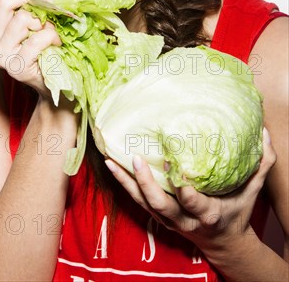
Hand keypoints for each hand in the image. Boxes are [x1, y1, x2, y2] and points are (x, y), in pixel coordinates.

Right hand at [0, 0, 60, 98]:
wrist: (55, 84)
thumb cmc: (46, 51)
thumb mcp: (40, 16)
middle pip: (6, 1)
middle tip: (52, 0)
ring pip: (21, 18)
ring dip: (45, 23)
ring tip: (52, 33)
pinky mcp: (14, 67)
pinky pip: (37, 38)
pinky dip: (51, 37)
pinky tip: (56, 44)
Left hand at [105, 128, 275, 256]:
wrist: (223, 244)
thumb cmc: (236, 213)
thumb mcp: (252, 192)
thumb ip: (260, 164)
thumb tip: (265, 132)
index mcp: (208, 214)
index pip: (192, 202)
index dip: (182, 188)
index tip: (174, 164)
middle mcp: (185, 219)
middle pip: (160, 205)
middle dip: (146, 184)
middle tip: (136, 160)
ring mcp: (169, 220)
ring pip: (143, 204)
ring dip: (127, 183)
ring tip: (112, 161)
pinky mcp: (158, 216)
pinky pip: (137, 201)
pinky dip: (124, 185)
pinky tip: (112, 167)